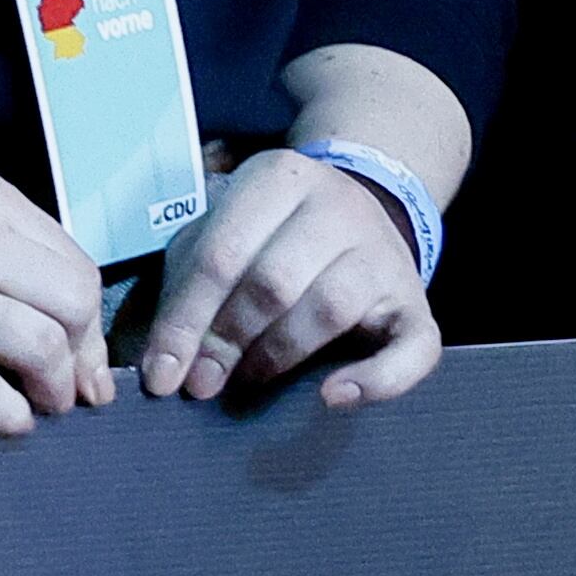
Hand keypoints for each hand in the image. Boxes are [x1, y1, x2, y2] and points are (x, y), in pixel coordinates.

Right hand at [0, 160, 109, 435]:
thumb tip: (50, 296)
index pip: (74, 265)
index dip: (90, 321)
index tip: (82, 351)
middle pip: (74, 305)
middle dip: (83, 356)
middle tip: (68, 387)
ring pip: (42, 350)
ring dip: (54, 391)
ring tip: (38, 406)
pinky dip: (9, 418)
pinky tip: (1, 421)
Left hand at [140, 149, 440, 408]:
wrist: (364, 217)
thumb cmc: (273, 239)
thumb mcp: (222, 234)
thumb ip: (187, 284)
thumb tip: (158, 361)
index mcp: (279, 178)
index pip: (221, 254)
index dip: (185, 320)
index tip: (162, 374)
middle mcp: (338, 206)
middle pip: (274, 281)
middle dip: (228, 339)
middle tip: (202, 384)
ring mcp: (384, 254)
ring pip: (330, 309)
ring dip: (278, 356)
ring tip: (248, 381)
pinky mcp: (417, 304)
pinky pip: (411, 349)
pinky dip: (377, 380)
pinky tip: (333, 396)